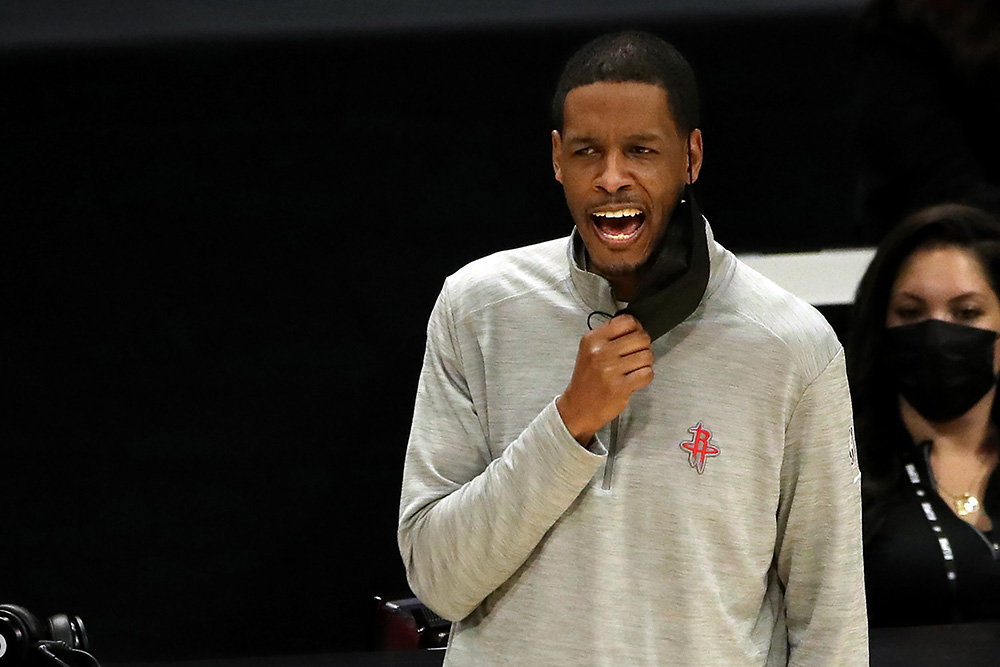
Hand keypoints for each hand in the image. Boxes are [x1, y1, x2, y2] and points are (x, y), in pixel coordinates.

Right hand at [556, 314, 653, 444]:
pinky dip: (645, 377)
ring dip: (645, 363)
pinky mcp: (620, 386)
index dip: (637, 329)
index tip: (633, 338)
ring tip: (634, 369)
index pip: (627, 321)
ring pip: (647, 356)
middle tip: (635, 356)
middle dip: (644, 347)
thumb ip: (610, 336)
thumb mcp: (589, 350)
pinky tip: (635, 379)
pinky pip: (647, 373)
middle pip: (641, 338)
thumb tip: (637, 328)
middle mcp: (600, 352)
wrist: (578, 407)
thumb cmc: (587, 379)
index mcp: (593, 339)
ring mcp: (610, 369)